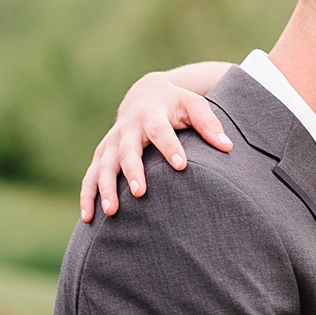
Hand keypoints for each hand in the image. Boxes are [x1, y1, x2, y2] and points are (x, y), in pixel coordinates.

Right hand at [78, 76, 232, 221]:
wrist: (144, 95)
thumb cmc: (175, 105)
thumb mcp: (194, 105)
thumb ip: (209, 124)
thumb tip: (228, 146)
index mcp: (150, 114)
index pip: (160, 131)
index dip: (169, 147)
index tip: (181, 165)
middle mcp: (126, 129)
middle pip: (126, 151)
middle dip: (132, 171)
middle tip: (140, 193)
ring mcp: (111, 143)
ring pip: (103, 167)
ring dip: (105, 189)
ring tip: (111, 212)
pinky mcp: (102, 156)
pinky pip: (90, 177)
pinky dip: (87, 196)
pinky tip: (88, 218)